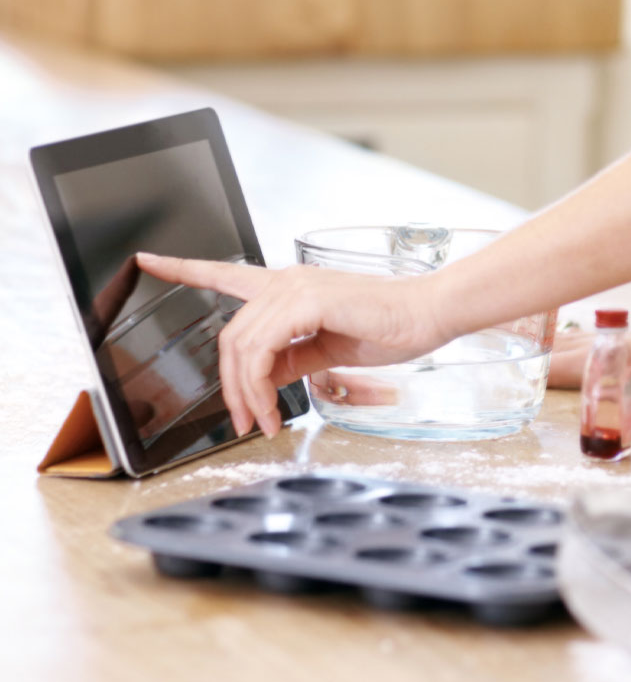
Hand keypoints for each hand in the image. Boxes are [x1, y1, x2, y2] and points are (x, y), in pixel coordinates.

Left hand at [135, 253, 452, 436]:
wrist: (430, 314)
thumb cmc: (394, 327)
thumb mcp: (331, 350)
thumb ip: (293, 359)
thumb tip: (264, 378)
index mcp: (292, 289)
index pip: (227, 274)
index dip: (184, 267)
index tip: (150, 260)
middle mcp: (287, 282)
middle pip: (230, 336)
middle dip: (229, 387)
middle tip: (244, 421)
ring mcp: (295, 289)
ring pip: (241, 346)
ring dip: (244, 393)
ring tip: (261, 421)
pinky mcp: (307, 302)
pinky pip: (262, 349)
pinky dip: (258, 384)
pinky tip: (272, 404)